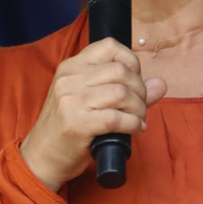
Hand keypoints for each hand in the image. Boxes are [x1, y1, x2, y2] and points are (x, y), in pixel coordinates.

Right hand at [19, 38, 166, 190]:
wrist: (41, 156)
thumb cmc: (68, 127)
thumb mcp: (90, 101)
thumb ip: (126, 90)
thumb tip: (161, 83)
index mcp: (71, 67)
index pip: (109, 46)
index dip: (131, 61)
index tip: (135, 80)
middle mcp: (69, 79)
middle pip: (120, 71)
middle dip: (140, 90)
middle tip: (140, 107)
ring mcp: (71, 101)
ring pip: (121, 93)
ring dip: (139, 108)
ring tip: (138, 119)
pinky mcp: (77, 124)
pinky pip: (116, 118)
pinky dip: (133, 124)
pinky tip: (135, 130)